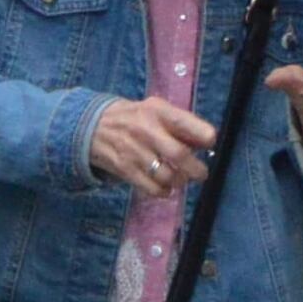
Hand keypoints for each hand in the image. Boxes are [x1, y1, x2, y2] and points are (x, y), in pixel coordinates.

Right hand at [88, 95, 219, 198]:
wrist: (93, 126)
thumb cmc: (135, 118)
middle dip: (196, 169)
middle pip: (179, 155)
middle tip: (201, 173)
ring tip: (180, 178)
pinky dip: (164, 191)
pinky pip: (152, 189)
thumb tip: (208, 143)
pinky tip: (165, 186)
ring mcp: (134, 152)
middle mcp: (146, 130)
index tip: (209, 143)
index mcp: (158, 111)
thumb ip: (181, 124)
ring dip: (180, 181)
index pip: (187, 123)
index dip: (205, 136)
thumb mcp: (156, 110)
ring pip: (167, 176)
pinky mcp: (125, 170)